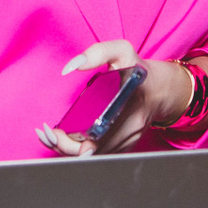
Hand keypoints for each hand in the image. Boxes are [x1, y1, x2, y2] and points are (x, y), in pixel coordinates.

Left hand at [38, 40, 197, 155]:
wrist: (160, 89)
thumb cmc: (139, 71)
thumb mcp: (122, 51)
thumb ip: (98, 53)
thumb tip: (70, 67)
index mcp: (130, 112)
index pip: (98, 139)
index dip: (73, 143)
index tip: (55, 132)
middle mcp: (130, 133)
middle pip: (91, 153)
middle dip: (64, 146)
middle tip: (47, 133)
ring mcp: (127, 143)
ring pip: (93, 156)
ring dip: (68, 149)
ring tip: (50, 135)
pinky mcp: (123, 146)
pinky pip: (98, 154)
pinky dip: (79, 150)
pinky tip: (65, 138)